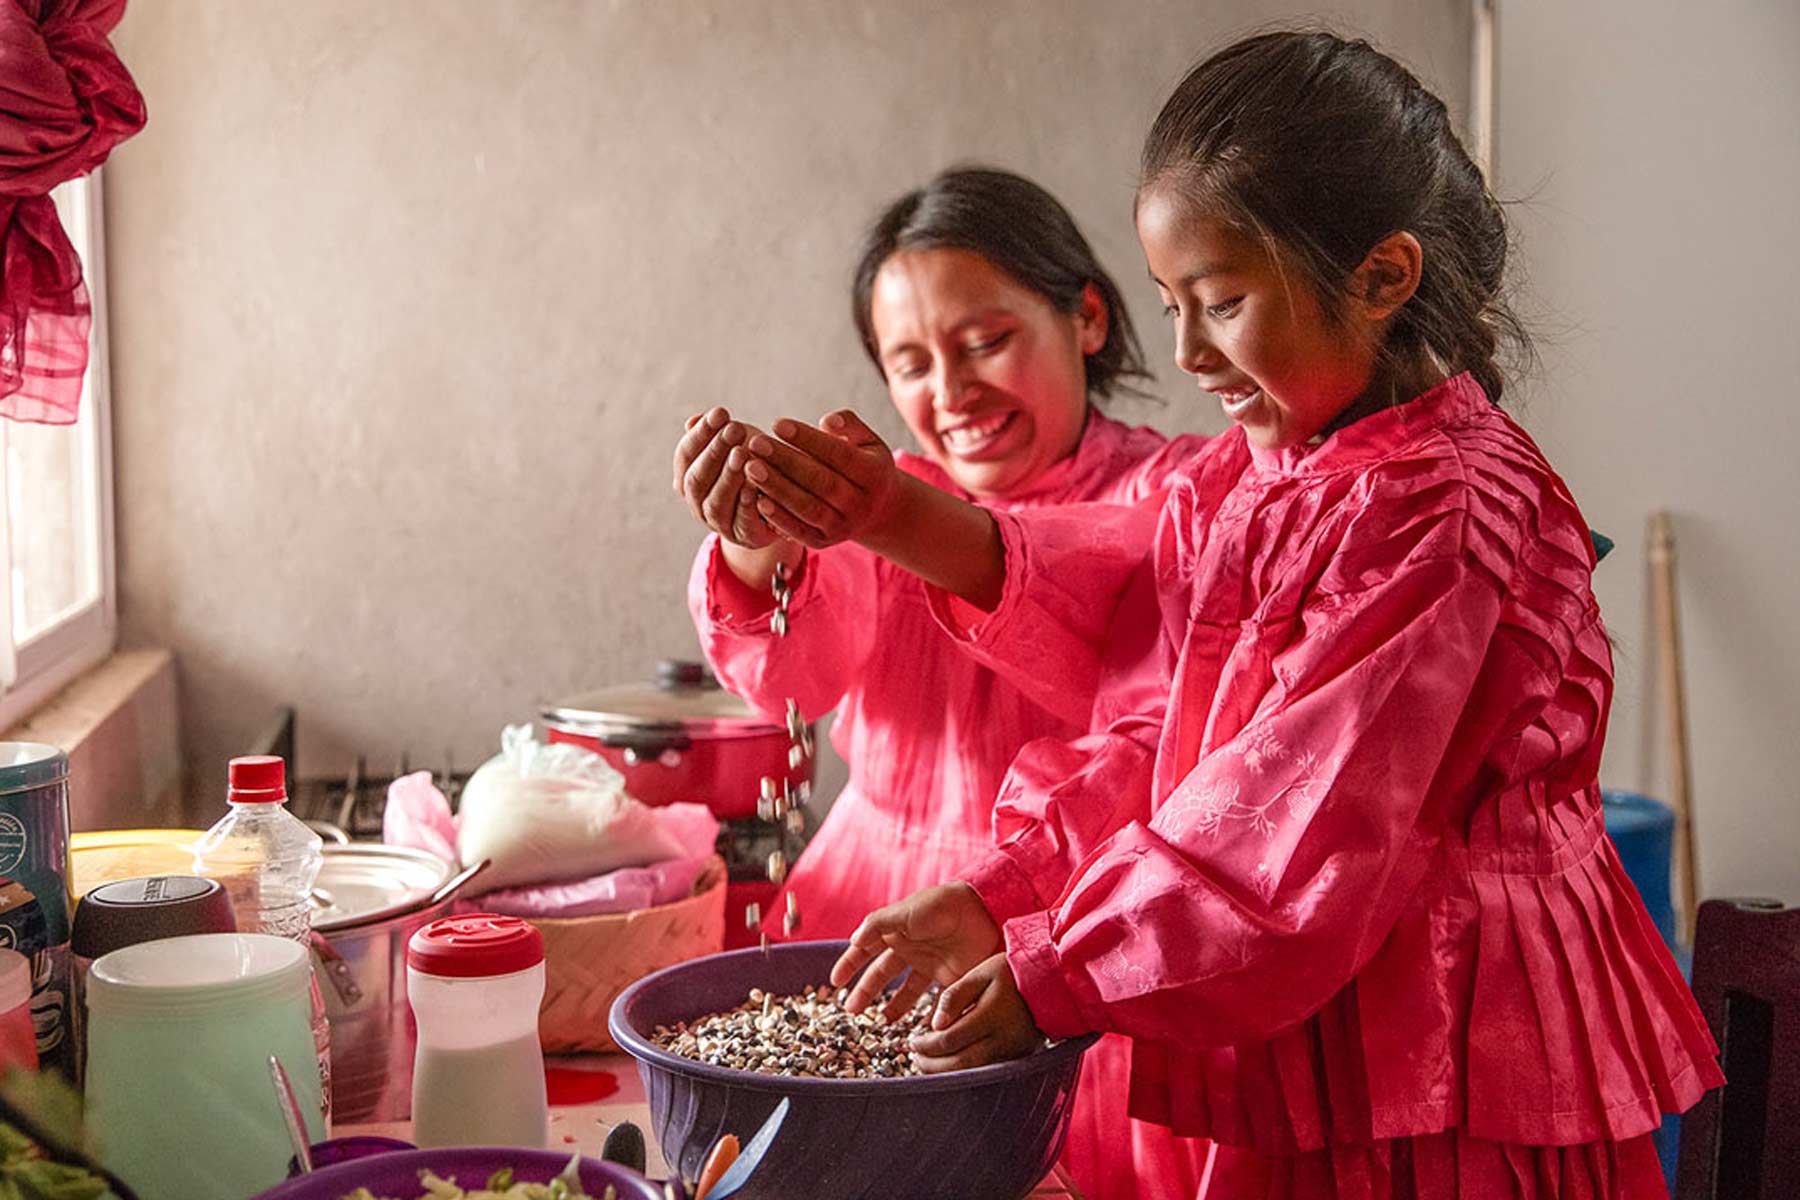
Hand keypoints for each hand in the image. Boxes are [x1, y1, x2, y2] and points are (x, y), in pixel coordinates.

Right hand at [672, 407, 778, 549]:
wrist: (778, 506)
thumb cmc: (752, 467)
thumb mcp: (735, 445)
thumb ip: (715, 435)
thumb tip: (692, 421)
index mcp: (688, 478)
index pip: (686, 455)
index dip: (701, 434)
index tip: (720, 412)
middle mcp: (697, 503)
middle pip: (698, 478)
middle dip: (715, 452)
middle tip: (734, 429)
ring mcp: (719, 523)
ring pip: (716, 502)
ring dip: (728, 477)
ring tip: (742, 454)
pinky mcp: (745, 537)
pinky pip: (743, 522)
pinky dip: (747, 504)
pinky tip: (755, 484)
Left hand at [742, 410, 900, 549]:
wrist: (877, 511)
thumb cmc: (865, 464)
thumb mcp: (869, 441)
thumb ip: (850, 425)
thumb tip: (827, 421)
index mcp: (875, 475)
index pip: (839, 454)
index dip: (807, 439)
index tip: (777, 423)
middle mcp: (861, 504)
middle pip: (821, 482)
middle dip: (786, 461)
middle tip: (756, 442)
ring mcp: (842, 526)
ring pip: (807, 507)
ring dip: (777, 488)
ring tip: (750, 467)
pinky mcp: (824, 542)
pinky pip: (799, 530)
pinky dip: (778, 517)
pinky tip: (757, 499)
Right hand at [829, 882, 1001, 1021]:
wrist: (982, 910)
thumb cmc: (940, 905)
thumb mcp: (904, 912)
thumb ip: (876, 925)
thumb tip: (852, 941)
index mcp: (895, 930)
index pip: (866, 949)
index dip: (849, 964)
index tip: (834, 983)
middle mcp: (910, 948)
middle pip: (882, 974)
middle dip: (865, 991)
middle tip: (852, 1011)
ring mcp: (930, 963)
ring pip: (905, 990)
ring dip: (893, 1006)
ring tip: (883, 1022)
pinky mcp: (950, 976)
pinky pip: (933, 1000)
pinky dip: (926, 1014)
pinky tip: (918, 1026)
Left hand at [908, 953, 1043, 1072]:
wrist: (1051, 982)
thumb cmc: (1011, 973)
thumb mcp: (981, 973)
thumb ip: (955, 996)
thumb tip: (934, 1025)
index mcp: (991, 1016)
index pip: (949, 1040)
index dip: (926, 1045)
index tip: (913, 1041)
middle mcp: (1002, 1039)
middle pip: (959, 1064)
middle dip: (932, 1064)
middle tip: (915, 1057)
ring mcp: (1012, 1052)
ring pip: (973, 1074)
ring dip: (946, 1073)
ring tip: (928, 1064)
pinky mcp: (1018, 1058)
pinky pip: (987, 1072)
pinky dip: (965, 1073)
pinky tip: (951, 1065)